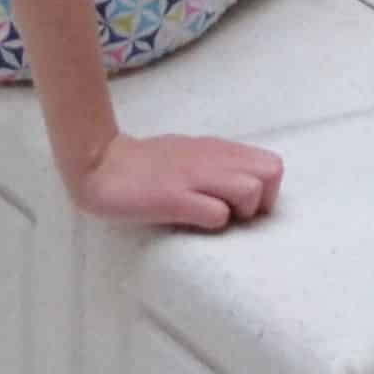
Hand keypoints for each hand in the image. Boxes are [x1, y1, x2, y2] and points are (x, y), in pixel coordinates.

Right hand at [64, 128, 283, 230]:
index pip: (272, 164)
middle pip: (271, 174)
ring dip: (239, 213)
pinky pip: (215, 213)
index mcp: (217, 150)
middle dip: (261, 202)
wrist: (102, 164)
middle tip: (234, 216)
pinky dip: (213, 223)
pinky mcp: (174, 198)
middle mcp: (211, 159)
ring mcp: (194, 177)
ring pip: (249, 191)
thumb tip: (246, 187)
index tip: (243, 208)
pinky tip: (193, 222)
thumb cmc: (148, 166)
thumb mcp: (190, 156)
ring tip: (213, 219)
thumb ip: (218, 165)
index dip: (266, 191)